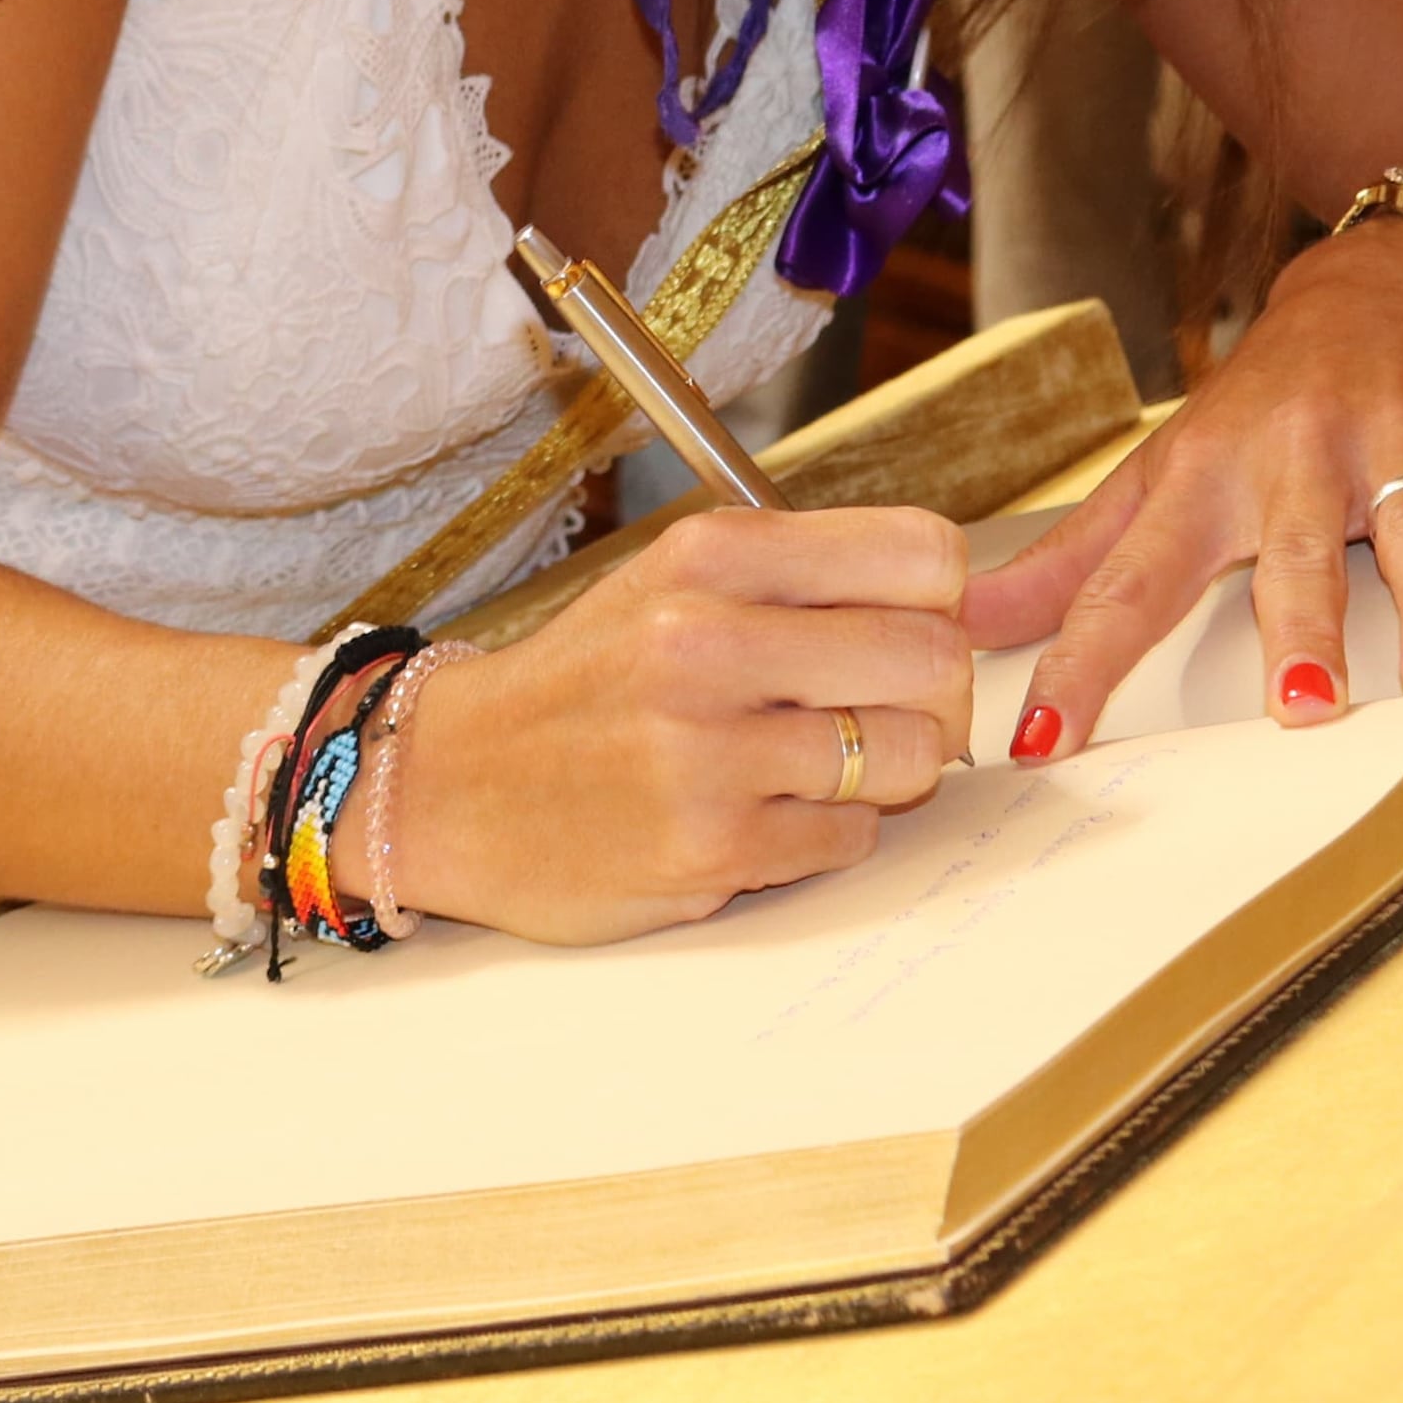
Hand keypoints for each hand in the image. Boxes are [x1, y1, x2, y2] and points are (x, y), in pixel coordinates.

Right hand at [383, 506, 973, 944]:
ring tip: (825, 770)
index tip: (908, 628)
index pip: (924, 554)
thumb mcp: (674, 583)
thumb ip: (801, 579)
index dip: (941, 602)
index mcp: (712, 555)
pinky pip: (852, 839)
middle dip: (931, 697)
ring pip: (912, 757)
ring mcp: (708, 751)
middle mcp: (708, 641)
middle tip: (885, 714)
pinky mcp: (708, 848)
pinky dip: (830, 834)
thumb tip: (953, 609)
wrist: (449, 785)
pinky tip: (771, 816)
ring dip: (889, 774)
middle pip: (935, 658)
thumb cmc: (587, 684)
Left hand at [968, 218, 1402, 754]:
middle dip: (1301, 625)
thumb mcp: (1165, 470)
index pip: (1130, 583)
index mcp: (1208, 479)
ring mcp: (1400, 439)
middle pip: (1294, 555)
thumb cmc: (1263, 406)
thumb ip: (1072, 560)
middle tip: (1303, 705)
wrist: (1388, 281)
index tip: (1037, 739)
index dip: (1080, 662)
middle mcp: (1298, 457)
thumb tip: (963, 622)